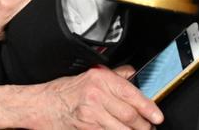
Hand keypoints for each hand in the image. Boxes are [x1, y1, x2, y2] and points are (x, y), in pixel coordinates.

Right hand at [37, 65, 162, 128]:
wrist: (41, 105)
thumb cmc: (63, 91)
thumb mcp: (89, 75)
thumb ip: (113, 75)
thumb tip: (132, 74)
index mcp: (99, 79)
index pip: (131, 94)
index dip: (148, 107)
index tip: (157, 116)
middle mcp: (96, 95)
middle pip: (129, 115)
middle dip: (143, 124)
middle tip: (148, 126)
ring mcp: (91, 114)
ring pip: (122, 129)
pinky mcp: (86, 129)